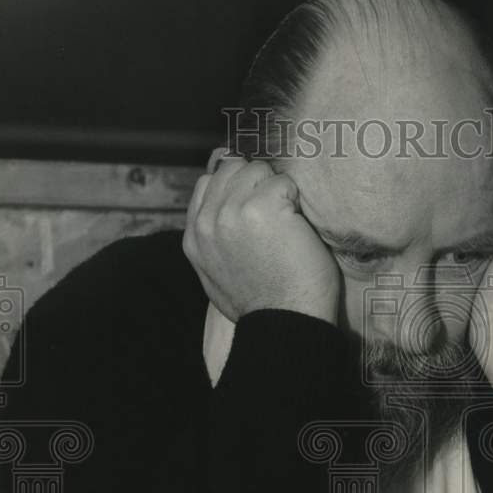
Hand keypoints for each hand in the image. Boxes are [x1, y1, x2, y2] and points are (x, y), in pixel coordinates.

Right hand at [183, 150, 339, 324]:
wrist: (285, 324)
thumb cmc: (264, 306)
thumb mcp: (218, 276)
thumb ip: (214, 240)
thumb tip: (220, 213)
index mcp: (194, 238)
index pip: (208, 182)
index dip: (237, 186)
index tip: (257, 205)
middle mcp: (208, 221)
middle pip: (233, 168)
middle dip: (258, 183)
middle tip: (277, 217)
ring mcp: (232, 211)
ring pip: (258, 169)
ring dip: (279, 190)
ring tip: (287, 225)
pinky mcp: (262, 207)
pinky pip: (284, 182)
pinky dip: (297, 200)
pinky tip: (297, 229)